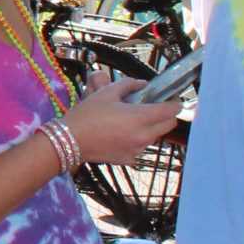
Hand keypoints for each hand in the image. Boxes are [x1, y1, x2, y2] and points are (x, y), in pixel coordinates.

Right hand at [65, 79, 181, 163]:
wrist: (69, 140)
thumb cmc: (87, 114)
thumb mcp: (106, 93)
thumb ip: (128, 84)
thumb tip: (142, 84)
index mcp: (140, 117)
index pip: (172, 111)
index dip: (175, 102)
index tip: (171, 98)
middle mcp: (144, 136)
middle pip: (169, 125)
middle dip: (167, 115)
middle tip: (155, 107)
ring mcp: (138, 150)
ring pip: (155, 136)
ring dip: (151, 127)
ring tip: (132, 120)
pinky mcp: (130, 159)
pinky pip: (141, 147)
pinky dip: (136, 139)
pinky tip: (120, 134)